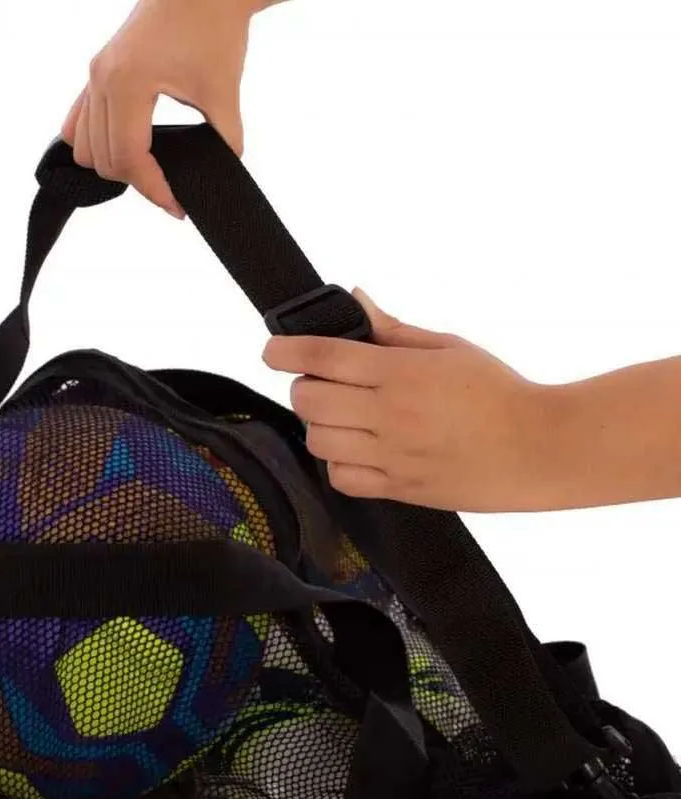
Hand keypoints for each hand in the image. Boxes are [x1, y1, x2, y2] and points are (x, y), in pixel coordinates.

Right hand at [61, 0, 266, 217]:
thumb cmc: (213, 24)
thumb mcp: (224, 91)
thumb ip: (224, 140)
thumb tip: (220, 173)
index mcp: (128, 82)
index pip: (128, 158)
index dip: (154, 191)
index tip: (178, 207)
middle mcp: (102, 78)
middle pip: (102, 159)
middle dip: (137, 183)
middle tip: (171, 192)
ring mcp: (95, 73)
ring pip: (83, 145)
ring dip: (113, 165)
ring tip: (150, 172)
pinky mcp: (98, 70)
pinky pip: (78, 120)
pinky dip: (96, 142)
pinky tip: (127, 149)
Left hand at [263, 289, 562, 512]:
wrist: (538, 449)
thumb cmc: (498, 392)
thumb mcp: (449, 347)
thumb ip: (394, 330)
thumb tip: (355, 300)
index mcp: (402, 374)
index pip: (324, 356)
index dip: (286, 350)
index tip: (271, 349)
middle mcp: (390, 415)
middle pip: (309, 400)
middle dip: (304, 386)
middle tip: (323, 383)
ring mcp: (392, 456)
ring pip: (318, 441)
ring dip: (320, 424)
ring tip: (343, 416)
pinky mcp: (398, 488)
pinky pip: (341, 478)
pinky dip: (337, 462)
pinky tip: (356, 449)